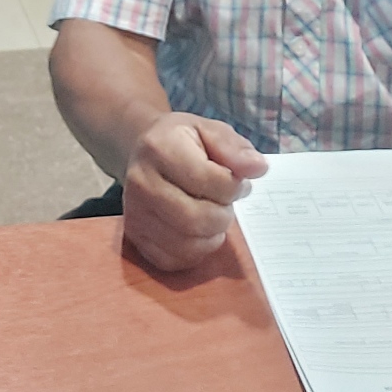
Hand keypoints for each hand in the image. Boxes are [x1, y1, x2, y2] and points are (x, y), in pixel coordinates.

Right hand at [121, 112, 269, 272]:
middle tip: (226, 203)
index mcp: (160, 148)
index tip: (235, 181)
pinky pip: (172, 260)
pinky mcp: (135, 237)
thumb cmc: (184, 142)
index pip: (209, 181)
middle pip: (195, 219)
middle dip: (223, 215)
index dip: (233, 186)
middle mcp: (141, 182)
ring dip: (212, 235)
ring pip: (186, 244)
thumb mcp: (211, 131)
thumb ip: (235, 148)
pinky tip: (198, 232)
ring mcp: (134, 213)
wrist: (146, 152)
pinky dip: (195, 252)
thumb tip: (257, 168)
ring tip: (212, 215)